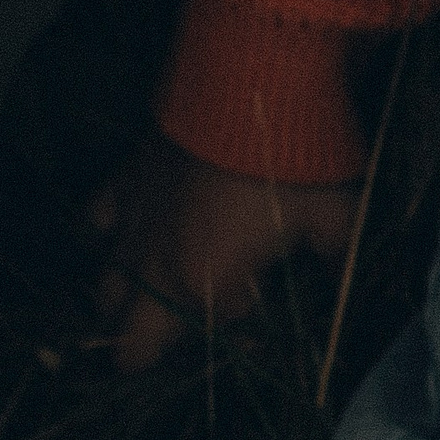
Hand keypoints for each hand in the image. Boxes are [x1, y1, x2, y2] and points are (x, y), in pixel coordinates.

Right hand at [91, 129, 359, 372]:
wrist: (252, 83)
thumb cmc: (298, 160)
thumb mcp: (337, 219)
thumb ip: (337, 265)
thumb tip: (348, 294)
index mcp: (209, 283)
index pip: (214, 337)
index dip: (242, 343)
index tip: (266, 332)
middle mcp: (159, 266)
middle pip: (131, 341)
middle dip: (148, 355)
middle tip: (171, 354)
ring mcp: (134, 224)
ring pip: (103, 291)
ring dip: (120, 309)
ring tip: (140, 314)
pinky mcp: (125, 181)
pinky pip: (91, 222)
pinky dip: (99, 239)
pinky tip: (114, 244)